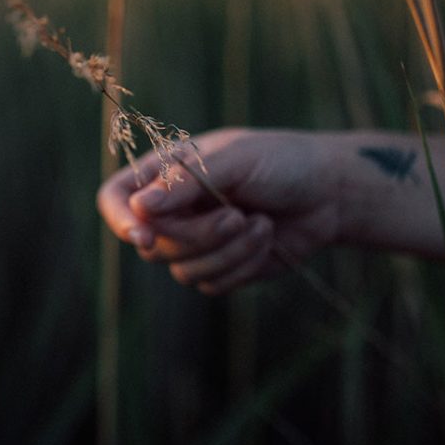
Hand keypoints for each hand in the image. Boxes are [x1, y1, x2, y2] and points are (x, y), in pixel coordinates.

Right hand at [97, 128, 342, 294]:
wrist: (330, 192)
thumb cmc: (282, 162)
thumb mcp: (235, 161)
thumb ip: (185, 183)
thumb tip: (139, 208)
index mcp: (166, 172)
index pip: (115, 198)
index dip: (119, 220)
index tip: (144, 235)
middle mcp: (173, 209)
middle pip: (153, 244)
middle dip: (198, 236)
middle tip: (237, 216)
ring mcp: (194, 241)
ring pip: (182, 270)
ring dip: (226, 251)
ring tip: (260, 223)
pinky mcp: (219, 268)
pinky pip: (211, 284)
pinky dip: (242, 264)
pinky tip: (267, 237)